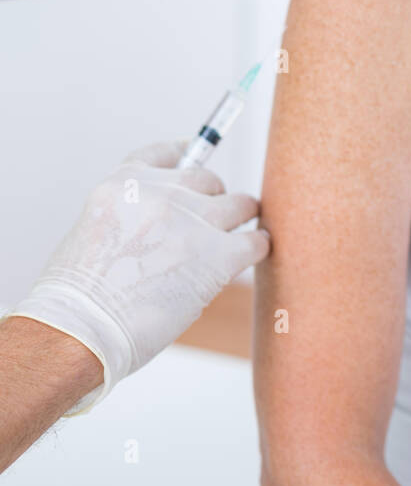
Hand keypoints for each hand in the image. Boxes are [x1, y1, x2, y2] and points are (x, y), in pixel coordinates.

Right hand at [3, 141, 268, 415]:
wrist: (76, 331)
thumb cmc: (77, 299)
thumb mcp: (93, 232)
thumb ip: (130, 216)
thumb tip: (166, 222)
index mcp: (125, 183)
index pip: (166, 154)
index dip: (186, 156)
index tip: (195, 158)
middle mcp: (161, 193)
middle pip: (208, 181)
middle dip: (212, 201)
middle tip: (211, 224)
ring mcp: (191, 221)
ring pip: (240, 204)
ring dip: (241, 219)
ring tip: (242, 233)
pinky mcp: (216, 255)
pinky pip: (254, 241)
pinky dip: (258, 246)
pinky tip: (256, 251)